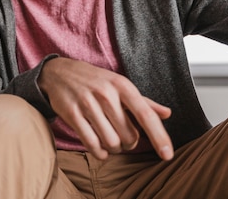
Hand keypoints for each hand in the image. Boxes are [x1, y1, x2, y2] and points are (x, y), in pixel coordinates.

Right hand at [38, 57, 172, 160]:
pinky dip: (99, 152)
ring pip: (111, 142)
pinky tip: (100, 148)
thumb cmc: (95, 81)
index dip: (159, 137)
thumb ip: (143, 102)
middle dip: (129, 143)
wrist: (59, 72)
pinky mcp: (71, 113)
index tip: (168, 156)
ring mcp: (87, 103)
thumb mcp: (119, 85)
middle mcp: (106, 93)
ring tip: (110, 140)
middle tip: (122, 136)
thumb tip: (168, 114)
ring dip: (114, 148)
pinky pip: (92, 144)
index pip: (146, 115)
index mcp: (122, 85)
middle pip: (129, 136)